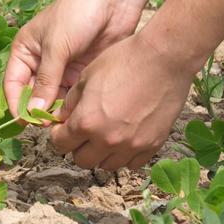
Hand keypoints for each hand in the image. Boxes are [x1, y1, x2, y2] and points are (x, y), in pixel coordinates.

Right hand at [3, 0, 142, 116]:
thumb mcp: (57, 47)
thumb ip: (45, 80)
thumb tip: (33, 111)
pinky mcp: (79, 73)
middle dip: (37, 109)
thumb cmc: (78, 14)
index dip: (17, 103)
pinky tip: (75, 114)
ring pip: (51, 98)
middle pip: (32, 94)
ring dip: (54, 110)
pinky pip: (70, 95)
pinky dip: (70, 106)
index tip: (25, 121)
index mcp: (25, 50)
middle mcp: (40, 61)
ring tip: (62, 122)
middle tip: (46, 125)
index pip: (13, 83)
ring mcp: (61, 68)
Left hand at [50, 35, 195, 170]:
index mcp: (86, 122)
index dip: (58, 135)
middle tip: (84, 131)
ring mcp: (131, 146)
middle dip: (78, 147)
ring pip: (106, 166)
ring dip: (101, 153)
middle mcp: (107, 140)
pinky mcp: (152, 145)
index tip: (63, 128)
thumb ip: (70, 103)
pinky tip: (125, 137)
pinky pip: (132, 163)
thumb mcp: (87, 76)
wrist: (164, 58)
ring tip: (105, 134)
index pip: (60, 144)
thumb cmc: (123, 61)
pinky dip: (124, 154)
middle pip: (82, 160)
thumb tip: (61, 118)